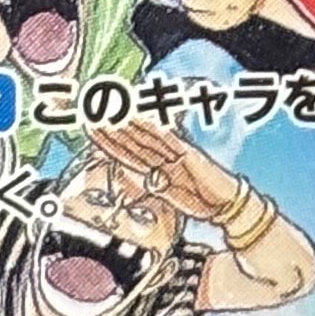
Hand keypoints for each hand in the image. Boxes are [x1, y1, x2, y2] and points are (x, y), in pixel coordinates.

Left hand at [95, 120, 242, 221]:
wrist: (224, 203)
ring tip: (110, 112)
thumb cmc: (198, 197)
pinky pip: (169, 140)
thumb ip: (150, 183)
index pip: (125, 151)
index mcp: (155, 165)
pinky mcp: (189, 153)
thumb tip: (128, 178)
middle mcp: (163, 155)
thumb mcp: (167, 194)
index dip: (107, 140)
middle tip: (92, 112)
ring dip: (127, 124)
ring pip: (147, 136)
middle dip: (112, 127)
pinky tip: (142, 119)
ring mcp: (176, 152)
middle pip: (133, 139)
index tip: (89, 128)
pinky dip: (155, 129)